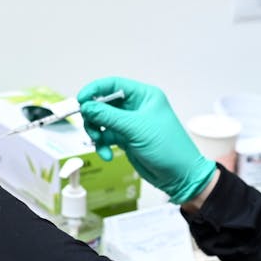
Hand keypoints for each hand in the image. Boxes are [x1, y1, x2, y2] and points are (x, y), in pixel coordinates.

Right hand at [77, 77, 215, 204]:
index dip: (95, 90)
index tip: (81, 100)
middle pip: (104, 103)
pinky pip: (106, 136)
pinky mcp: (127, 138)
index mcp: (144, 96)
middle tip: (90, 127)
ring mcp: (131, 123)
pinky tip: (106, 154)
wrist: (179, 176)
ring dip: (96, 133)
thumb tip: (87, 106)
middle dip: (94, 116)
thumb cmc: (169, 148)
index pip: (113, 84)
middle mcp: (137, 107)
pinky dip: (102, 144)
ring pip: (102, 121)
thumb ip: (108, 116)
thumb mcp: (136, 129)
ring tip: (99, 144)